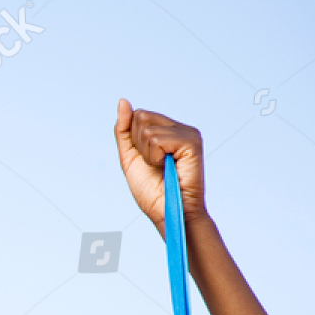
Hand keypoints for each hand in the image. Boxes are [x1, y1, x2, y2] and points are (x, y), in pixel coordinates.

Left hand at [115, 99, 205, 234]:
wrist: (167, 213)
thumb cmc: (152, 191)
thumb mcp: (129, 157)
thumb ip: (124, 130)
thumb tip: (123, 102)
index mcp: (167, 130)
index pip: (138, 116)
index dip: (134, 141)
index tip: (147, 160)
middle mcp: (180, 128)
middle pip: (141, 117)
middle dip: (139, 145)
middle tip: (154, 165)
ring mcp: (188, 133)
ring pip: (147, 129)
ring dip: (147, 155)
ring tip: (162, 168)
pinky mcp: (192, 142)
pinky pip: (157, 140)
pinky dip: (155, 157)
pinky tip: (169, 167)